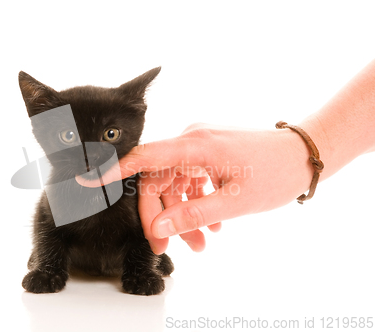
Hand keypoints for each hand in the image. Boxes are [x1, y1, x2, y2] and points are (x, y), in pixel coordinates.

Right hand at [78, 123, 312, 253]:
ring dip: (182, 214)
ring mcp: (199, 145)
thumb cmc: (275, 173)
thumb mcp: (234, 202)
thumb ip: (192, 214)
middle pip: (157, 180)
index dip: (112, 172)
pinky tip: (212, 224)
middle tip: (170, 247)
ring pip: (174, 183)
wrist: (304, 155)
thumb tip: (159, 229)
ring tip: (203, 243)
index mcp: (194, 145)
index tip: (87, 182)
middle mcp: (191, 139)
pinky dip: (194, 201)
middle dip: (161, 216)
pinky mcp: (208, 152)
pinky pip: (189, 179)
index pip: (143, 159)